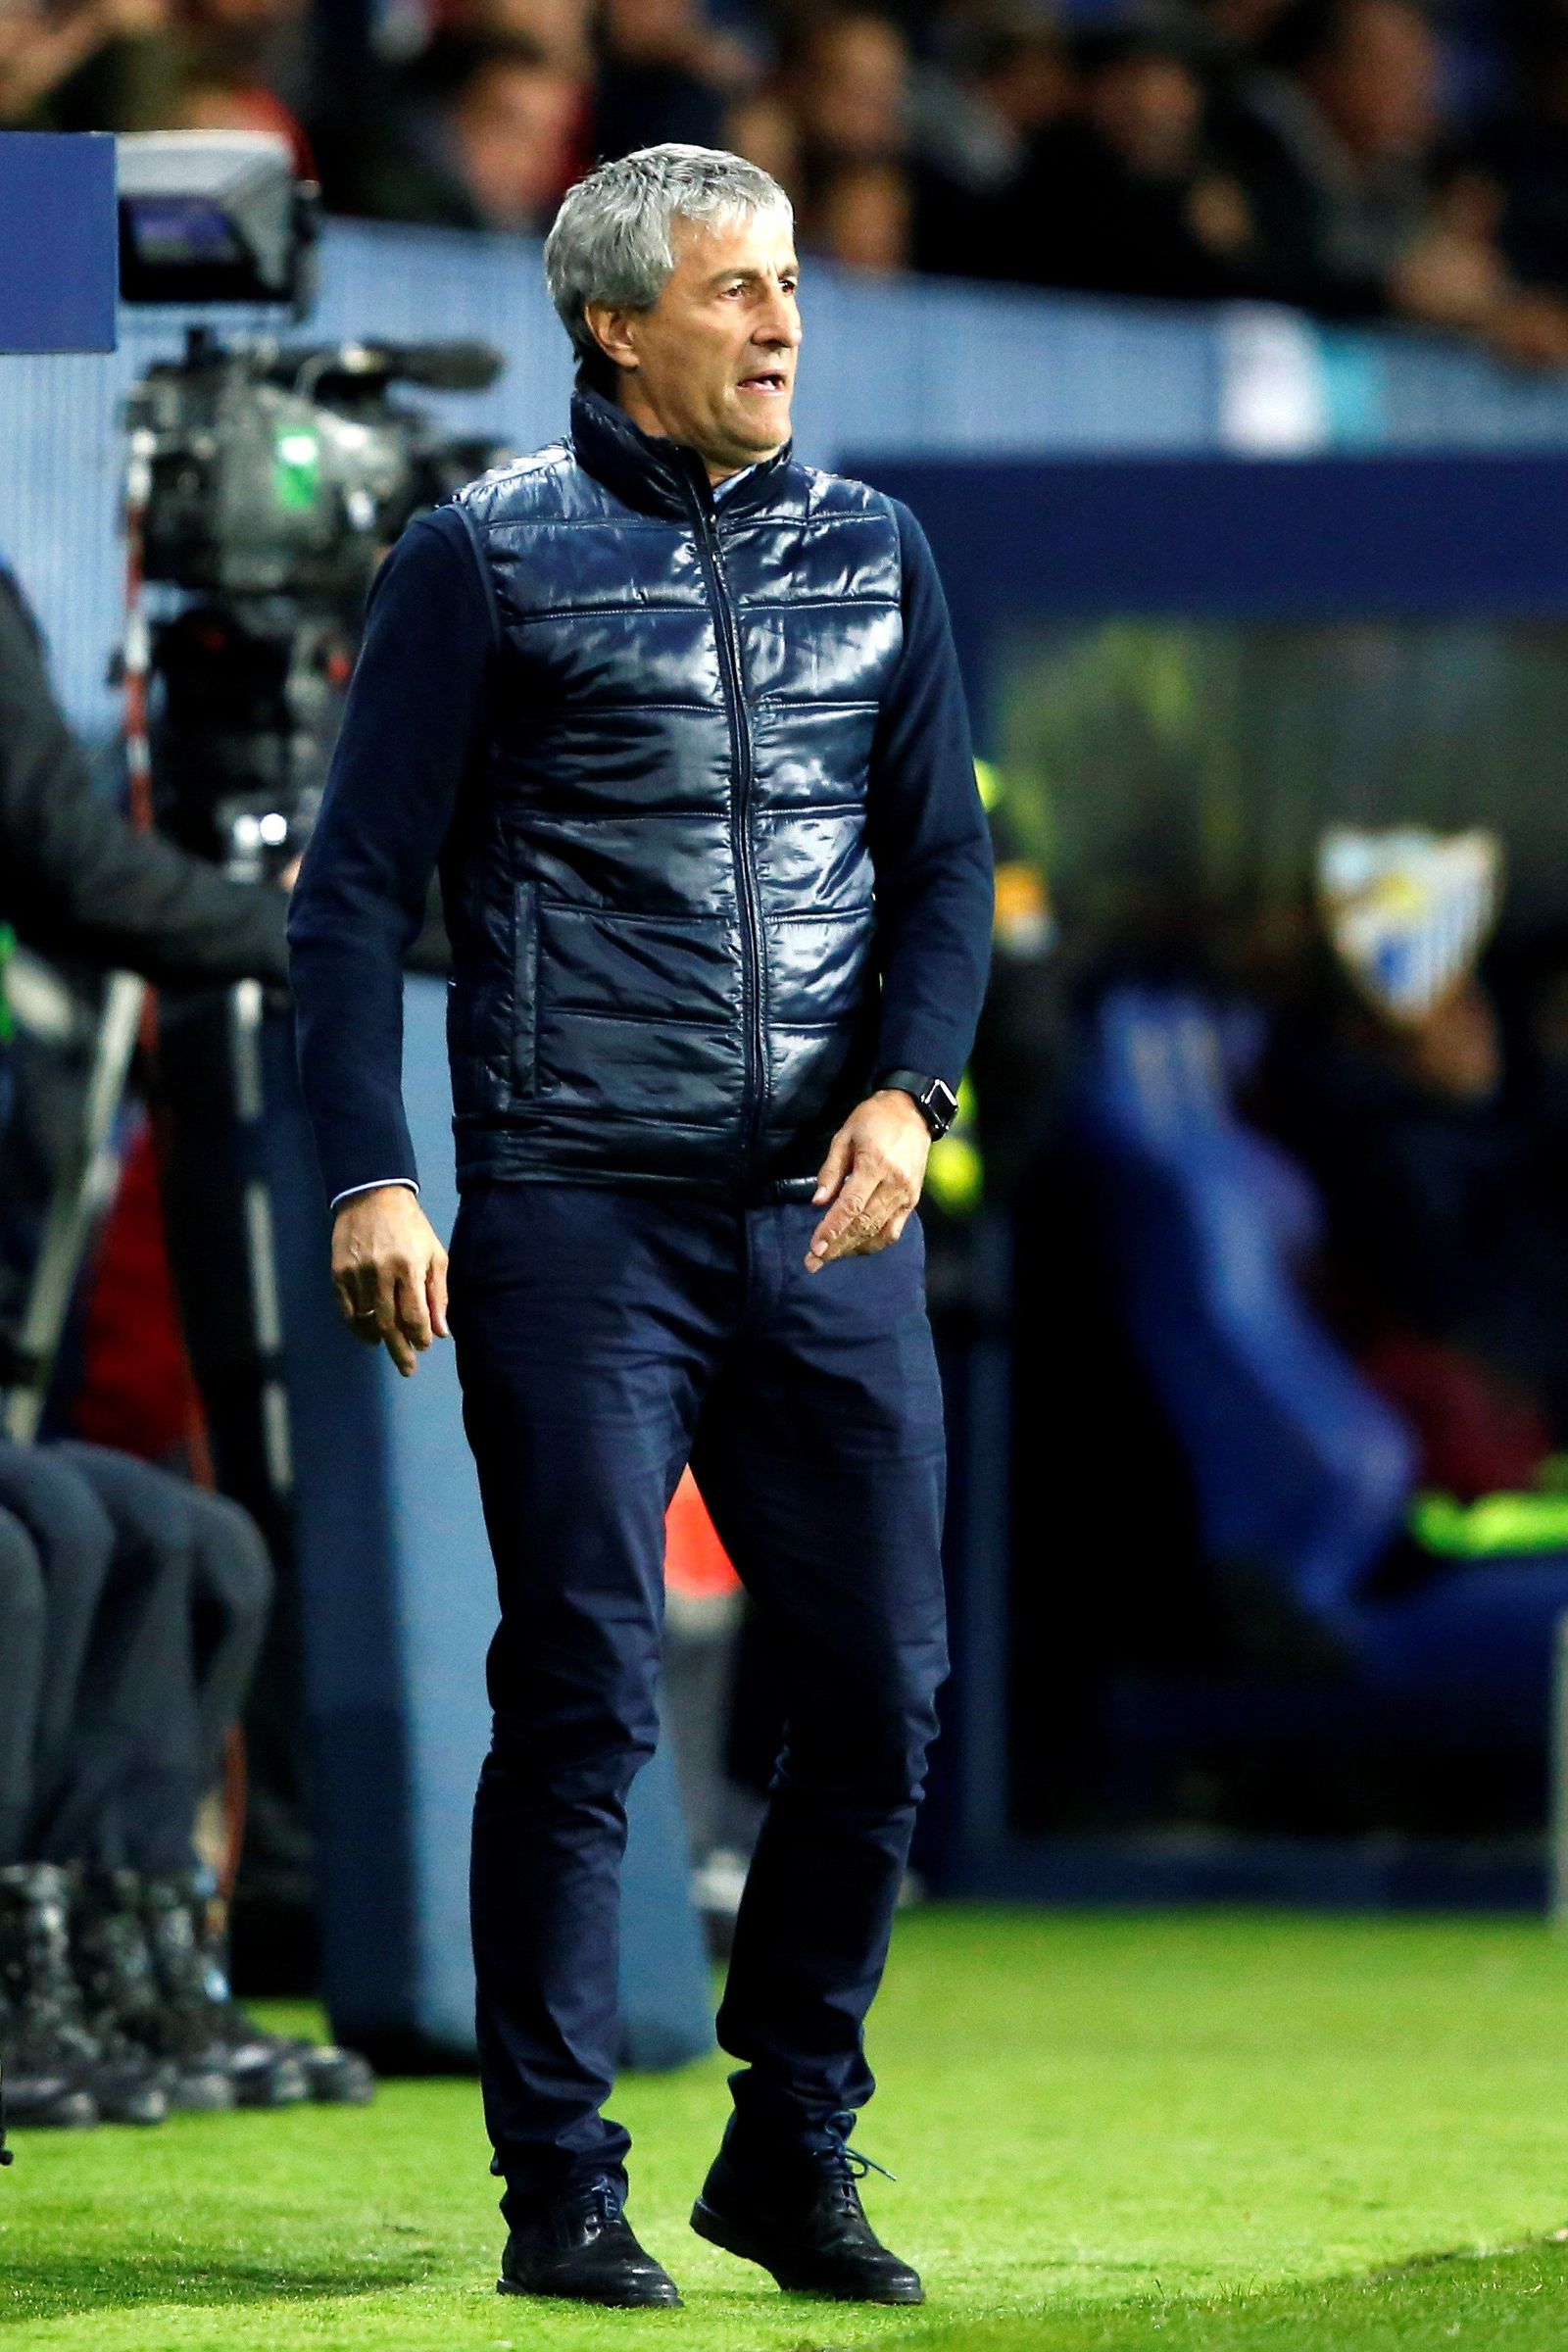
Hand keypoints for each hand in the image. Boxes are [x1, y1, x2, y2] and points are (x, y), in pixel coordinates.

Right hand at [331, 1186, 448, 1375]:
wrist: (373, 1196)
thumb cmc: (412, 1227)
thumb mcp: (435, 1254)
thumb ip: (438, 1294)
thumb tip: (441, 1332)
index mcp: (409, 1266)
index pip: (414, 1314)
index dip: (420, 1336)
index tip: (424, 1347)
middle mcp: (381, 1272)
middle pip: (390, 1323)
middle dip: (400, 1350)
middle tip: (407, 1369)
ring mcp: (356, 1273)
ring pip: (367, 1319)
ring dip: (380, 1338)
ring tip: (390, 1347)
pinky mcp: (338, 1272)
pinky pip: (348, 1309)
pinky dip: (358, 1326)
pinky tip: (369, 1335)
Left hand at [804, 1090, 930, 1271]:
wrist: (913, 1111)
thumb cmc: (873, 1118)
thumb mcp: (844, 1136)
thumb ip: (831, 1170)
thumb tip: (818, 1203)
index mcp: (875, 1165)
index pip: (850, 1207)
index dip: (832, 1230)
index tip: (815, 1249)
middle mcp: (894, 1184)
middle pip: (863, 1224)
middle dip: (837, 1247)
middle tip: (813, 1263)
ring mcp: (907, 1194)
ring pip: (879, 1232)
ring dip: (854, 1248)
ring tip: (831, 1257)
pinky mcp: (913, 1199)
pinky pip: (894, 1230)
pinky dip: (875, 1242)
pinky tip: (857, 1247)